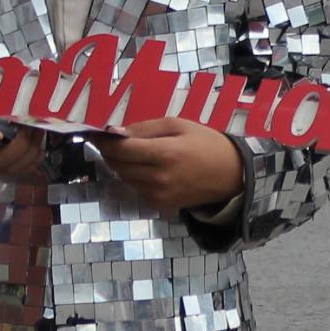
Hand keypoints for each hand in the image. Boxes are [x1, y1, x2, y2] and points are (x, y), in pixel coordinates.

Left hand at [97, 116, 244, 212]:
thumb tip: (115, 132)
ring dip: (121, 165)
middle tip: (112, 142)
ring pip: (124, 178)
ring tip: (131, 153)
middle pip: (119, 165)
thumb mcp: (178, 125)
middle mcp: (158, 178)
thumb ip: (145, 128)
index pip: (122, 149)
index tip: (97, 134)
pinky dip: (134, 177)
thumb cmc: (206, 144)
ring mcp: (158, 195)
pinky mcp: (160, 205)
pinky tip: (145, 168)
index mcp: (164, 154)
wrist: (232, 175)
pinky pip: (136, 189)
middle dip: (111, 153)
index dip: (106, 142)